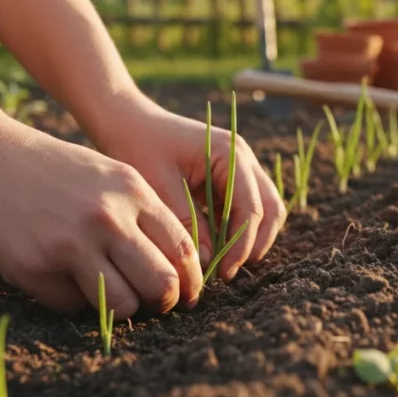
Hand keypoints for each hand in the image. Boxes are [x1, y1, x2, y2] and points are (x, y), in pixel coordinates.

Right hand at [0, 123, 201, 318]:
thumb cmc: (54, 170)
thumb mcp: (109, 176)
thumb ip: (142, 214)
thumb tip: (177, 268)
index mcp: (133, 191)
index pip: (183, 249)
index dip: (191, 280)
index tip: (186, 293)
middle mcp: (108, 218)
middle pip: (162, 284)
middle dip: (165, 302)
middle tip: (156, 304)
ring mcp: (72, 245)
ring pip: (123, 305)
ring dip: (122, 308)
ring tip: (110, 295)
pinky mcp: (37, 268)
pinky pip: (74, 305)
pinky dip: (75, 300)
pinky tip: (63, 277)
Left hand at [89, 92, 285, 282]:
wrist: (128, 122)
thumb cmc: (139, 146)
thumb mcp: (158, 186)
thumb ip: (186, 221)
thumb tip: (209, 261)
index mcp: (230, 154)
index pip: (252, 207)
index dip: (242, 244)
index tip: (223, 273)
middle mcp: (243, 159)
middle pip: (270, 209)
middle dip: (254, 244)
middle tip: (227, 273)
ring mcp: (240, 168)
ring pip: (264, 211)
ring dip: (248, 239)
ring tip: (221, 266)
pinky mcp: (229, 179)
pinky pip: (245, 210)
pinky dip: (236, 232)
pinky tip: (214, 250)